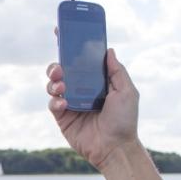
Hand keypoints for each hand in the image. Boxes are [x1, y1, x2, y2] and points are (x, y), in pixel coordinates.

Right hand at [46, 48, 139, 170]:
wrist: (115, 148)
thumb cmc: (125, 121)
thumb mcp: (127, 91)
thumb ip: (117, 71)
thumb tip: (109, 50)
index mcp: (96, 81)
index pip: (81, 60)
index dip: (71, 46)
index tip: (61, 31)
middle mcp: (81, 89)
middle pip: (62, 70)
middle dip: (57, 65)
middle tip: (60, 67)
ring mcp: (71, 103)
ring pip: (53, 84)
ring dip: (54, 81)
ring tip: (62, 85)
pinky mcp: (63, 118)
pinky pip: (53, 104)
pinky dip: (55, 100)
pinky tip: (64, 103)